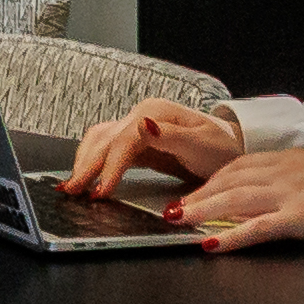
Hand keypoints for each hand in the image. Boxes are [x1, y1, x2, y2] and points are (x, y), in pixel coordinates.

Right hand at [61, 101, 245, 201]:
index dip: (109, 167)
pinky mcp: (136, 141)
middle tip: (71, 192)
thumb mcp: (202, 144)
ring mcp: (137, 126)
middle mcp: (142, 114)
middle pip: (105, 139)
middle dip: (86, 166)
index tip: (100, 191)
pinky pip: (106, 147)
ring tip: (70, 187)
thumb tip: (142, 125)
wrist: (232, 148)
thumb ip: (171, 135)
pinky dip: (92, 160)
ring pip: (99, 140)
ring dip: (83, 162)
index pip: (122, 141)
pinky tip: (83, 174)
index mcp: (155, 112)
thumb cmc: (222, 149)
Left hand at [165, 145, 303, 251]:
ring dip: (203, 211)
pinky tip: (211, 244)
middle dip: (198, 195)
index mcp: (283, 159)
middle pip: (229, 181)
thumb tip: (257, 188)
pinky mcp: (297, 216)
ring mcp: (288, 194)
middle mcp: (280, 173)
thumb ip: (284, 175)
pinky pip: (257, 227)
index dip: (211, 181)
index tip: (192, 193)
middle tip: (173, 210)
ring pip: (235, 200)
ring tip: (180, 221)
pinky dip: (230, 236)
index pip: (237, 166)